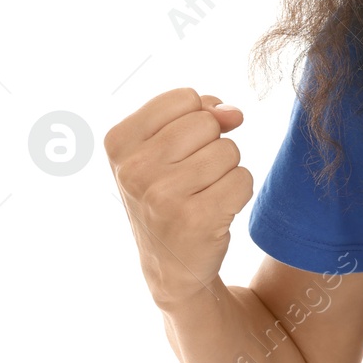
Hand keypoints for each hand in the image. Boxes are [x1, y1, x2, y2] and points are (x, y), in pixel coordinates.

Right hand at [104, 89, 252, 311]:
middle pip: (208, 123)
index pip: (184, 98)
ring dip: (225, 171)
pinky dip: (238, 192)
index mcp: (118, 142)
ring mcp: (163, 195)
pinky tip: (215, 211)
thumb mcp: (164, 148)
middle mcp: (134, 169)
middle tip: (192, 177)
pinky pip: (243, 179)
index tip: (180, 149)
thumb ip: (199, 113)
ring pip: (229, 150)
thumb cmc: (169, 194)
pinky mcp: (196, 219)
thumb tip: (233, 113)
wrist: (171, 265)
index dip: (197, 118)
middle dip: (212, 145)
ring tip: (201, 194)